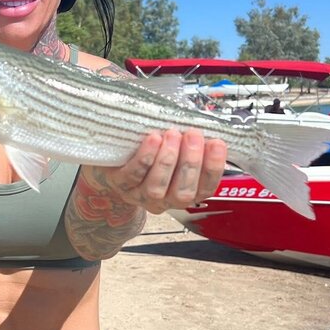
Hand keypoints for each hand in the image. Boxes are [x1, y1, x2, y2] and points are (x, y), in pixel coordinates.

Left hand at [88, 128, 226, 214]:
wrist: (112, 162)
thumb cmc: (150, 152)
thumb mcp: (175, 149)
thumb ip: (191, 144)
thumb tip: (210, 129)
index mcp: (184, 191)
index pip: (205, 189)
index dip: (213, 168)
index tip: (217, 143)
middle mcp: (164, 200)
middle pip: (182, 192)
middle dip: (190, 163)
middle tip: (193, 136)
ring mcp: (140, 195)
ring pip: (157, 188)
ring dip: (167, 160)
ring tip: (172, 134)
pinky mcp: (119, 184)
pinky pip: (133, 175)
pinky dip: (145, 157)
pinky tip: (153, 138)